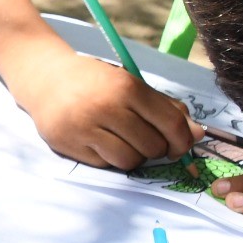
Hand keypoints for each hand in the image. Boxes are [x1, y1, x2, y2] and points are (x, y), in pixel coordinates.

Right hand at [13, 53, 199, 169]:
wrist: (44, 77)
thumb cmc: (95, 81)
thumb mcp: (130, 84)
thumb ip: (165, 108)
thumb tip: (198, 135)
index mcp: (126, 88)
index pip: (171, 123)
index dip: (183, 140)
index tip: (180, 145)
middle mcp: (105, 107)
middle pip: (152, 147)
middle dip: (156, 148)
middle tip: (146, 140)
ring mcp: (83, 128)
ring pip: (129, 161)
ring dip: (133, 156)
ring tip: (123, 141)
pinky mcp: (67, 144)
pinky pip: (104, 164)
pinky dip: (109, 157)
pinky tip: (100, 141)